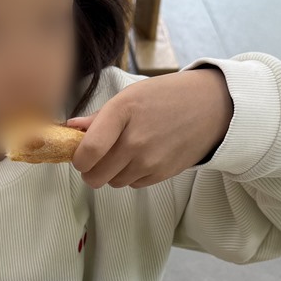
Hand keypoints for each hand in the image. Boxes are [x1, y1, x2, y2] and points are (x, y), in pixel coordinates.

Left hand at [69, 67, 232, 188]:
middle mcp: (135, 140)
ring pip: (113, 182)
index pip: (88, 151)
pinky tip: (142, 156)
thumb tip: (70, 128)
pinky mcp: (162, 173)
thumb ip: (98, 117)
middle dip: (90, 170)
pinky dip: (131, 175)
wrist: (210, 107)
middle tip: (96, 158)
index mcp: (122, 113)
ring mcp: (150, 160)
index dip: (77, 159)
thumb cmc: (166, 96)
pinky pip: (133, 184)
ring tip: (124, 152)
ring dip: (112, 173)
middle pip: (95, 175)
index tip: (79, 156)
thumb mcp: (130, 96)